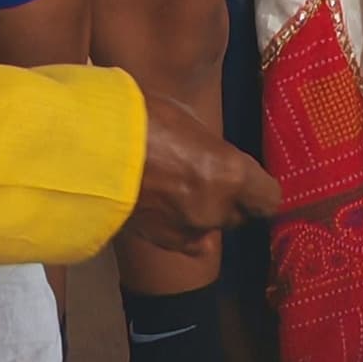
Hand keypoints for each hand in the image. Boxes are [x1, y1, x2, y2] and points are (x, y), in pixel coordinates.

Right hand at [127, 98, 281, 254]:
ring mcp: (190, 229)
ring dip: (204, 213)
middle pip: (240, 214)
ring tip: (179, 191)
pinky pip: (188, 241)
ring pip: (212, 227)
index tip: (251, 180)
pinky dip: (183, 230)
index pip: (269, 198)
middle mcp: (217, 208)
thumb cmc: (142, 120)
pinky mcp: (163, 241)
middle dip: (231, 199)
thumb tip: (214, 155)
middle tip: (209, 178)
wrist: (92, 151)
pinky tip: (168, 213)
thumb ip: (210, 149)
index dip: (261, 189)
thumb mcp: (189, 120)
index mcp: (232, 174)